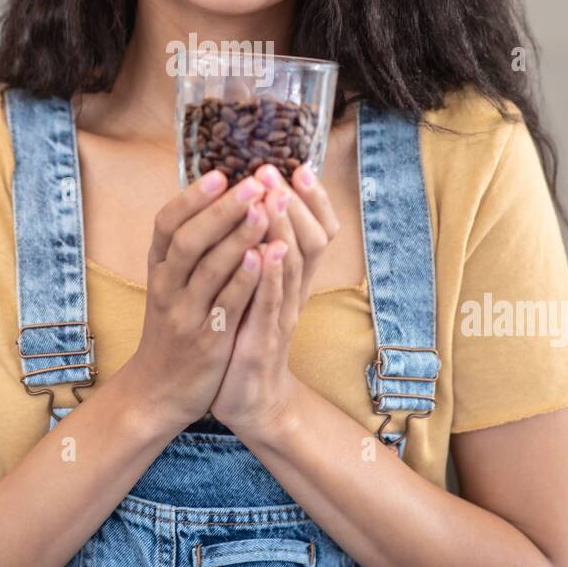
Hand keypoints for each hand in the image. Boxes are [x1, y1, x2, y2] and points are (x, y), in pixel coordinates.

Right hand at [126, 168, 271, 431]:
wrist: (160, 388)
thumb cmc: (173, 324)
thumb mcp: (170, 282)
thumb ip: (187, 245)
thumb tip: (213, 194)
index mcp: (158, 267)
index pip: (167, 222)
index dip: (192, 197)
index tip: (221, 172)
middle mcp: (166, 286)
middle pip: (189, 239)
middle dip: (223, 209)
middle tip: (255, 183)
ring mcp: (184, 314)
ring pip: (208, 269)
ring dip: (238, 236)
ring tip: (265, 208)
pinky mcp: (206, 340)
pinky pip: (226, 305)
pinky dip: (244, 279)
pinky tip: (264, 256)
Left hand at [209, 163, 339, 434]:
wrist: (250, 399)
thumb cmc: (249, 335)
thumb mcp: (261, 289)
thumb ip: (263, 249)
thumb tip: (257, 203)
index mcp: (293, 279)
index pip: (318, 231)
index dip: (314, 201)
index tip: (301, 167)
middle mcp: (295, 293)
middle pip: (311, 241)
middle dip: (294, 205)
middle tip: (276, 173)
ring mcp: (283, 316)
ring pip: (292, 267)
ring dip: (283, 231)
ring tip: (273, 198)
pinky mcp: (264, 340)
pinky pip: (271, 305)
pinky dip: (270, 277)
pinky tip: (264, 252)